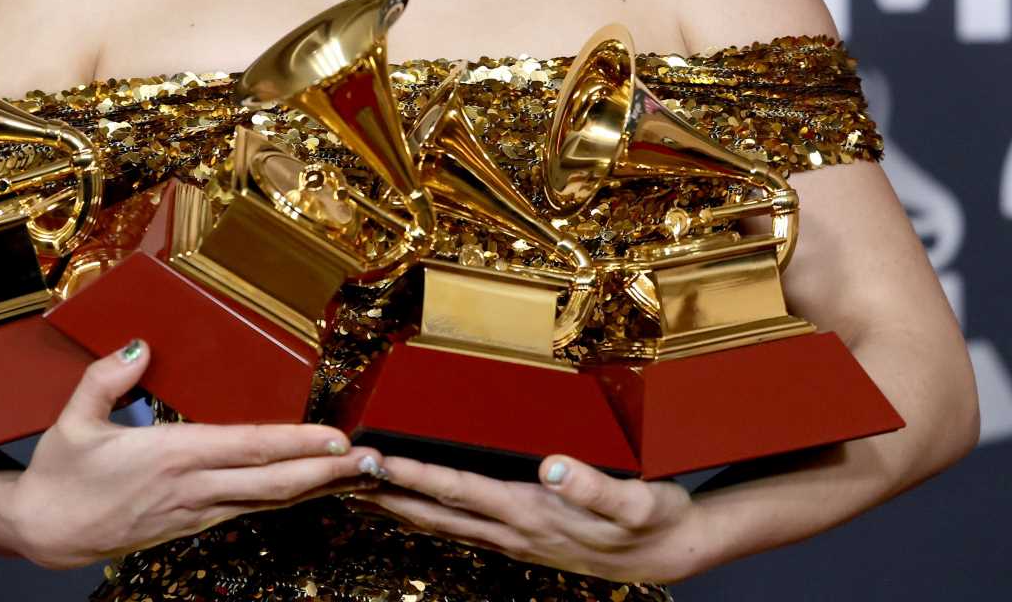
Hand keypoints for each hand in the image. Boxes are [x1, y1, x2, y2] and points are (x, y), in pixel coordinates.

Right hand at [0, 339, 379, 569]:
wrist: (44, 533)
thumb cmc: (61, 476)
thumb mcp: (73, 420)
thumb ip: (107, 378)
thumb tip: (139, 345)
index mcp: (170, 458)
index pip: (247, 449)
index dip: (296, 444)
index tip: (336, 437)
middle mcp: (193, 488)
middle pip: (274, 483)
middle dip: (328, 473)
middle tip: (373, 460)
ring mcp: (197, 511)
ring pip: (270, 500)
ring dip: (318, 487)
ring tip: (359, 473)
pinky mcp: (195, 524)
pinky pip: (253, 509)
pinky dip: (288, 498)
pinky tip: (312, 488)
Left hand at [358, 453, 710, 584]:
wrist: (673, 551)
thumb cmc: (654, 520)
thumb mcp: (634, 501)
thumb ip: (591, 485)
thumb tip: (551, 466)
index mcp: (531, 513)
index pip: (457, 490)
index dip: (411, 475)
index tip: (371, 459)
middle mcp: (514, 530)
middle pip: (435, 511)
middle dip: (385, 495)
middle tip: (338, 476)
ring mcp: (517, 540)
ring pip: (444, 522)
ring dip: (400, 506)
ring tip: (361, 491)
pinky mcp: (525, 539)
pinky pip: (465, 525)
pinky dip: (431, 513)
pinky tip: (418, 508)